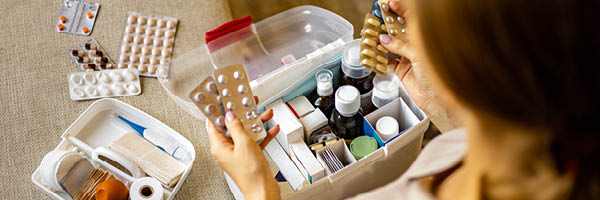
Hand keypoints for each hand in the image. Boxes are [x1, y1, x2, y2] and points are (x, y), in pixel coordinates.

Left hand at [207, 98, 280, 199]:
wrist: (263, 190)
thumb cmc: (250, 174)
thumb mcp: (243, 143)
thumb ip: (236, 127)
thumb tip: (230, 116)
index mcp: (218, 147)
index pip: (214, 123)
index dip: (219, 110)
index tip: (224, 99)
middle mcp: (226, 150)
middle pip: (231, 126)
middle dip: (242, 114)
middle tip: (247, 103)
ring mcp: (238, 154)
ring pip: (245, 133)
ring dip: (255, 123)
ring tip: (264, 114)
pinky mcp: (249, 157)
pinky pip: (254, 142)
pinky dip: (262, 135)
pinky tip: (271, 128)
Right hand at [380, 0, 457, 131]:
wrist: (439, 99)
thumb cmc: (440, 74)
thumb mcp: (418, 55)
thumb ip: (400, 46)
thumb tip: (385, 40)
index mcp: (424, 37)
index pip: (410, 19)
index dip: (399, 10)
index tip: (389, 4)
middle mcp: (416, 46)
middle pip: (398, 31)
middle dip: (387, 25)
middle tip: (376, 21)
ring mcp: (409, 58)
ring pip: (391, 46)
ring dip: (381, 42)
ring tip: (371, 36)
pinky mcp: (402, 71)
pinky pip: (387, 61)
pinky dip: (380, 58)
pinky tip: (374, 53)